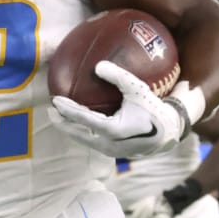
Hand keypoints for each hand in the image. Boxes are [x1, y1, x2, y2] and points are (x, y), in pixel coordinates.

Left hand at [50, 61, 186, 158]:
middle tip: (49, 110)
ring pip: (84, 140)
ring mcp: (110, 151)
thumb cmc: (153, 108)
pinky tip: (77, 122)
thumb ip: (119, 77)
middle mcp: (109, 144)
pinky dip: (82, 132)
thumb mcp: (138, 90)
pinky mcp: (112, 152)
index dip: (67, 110)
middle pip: (78, 134)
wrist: (169, 132)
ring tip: (59, 117)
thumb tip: (98, 65)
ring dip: (71, 129)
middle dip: (62, 123)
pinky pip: (92, 141)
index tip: (54, 100)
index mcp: (114, 130)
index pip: (83, 120)